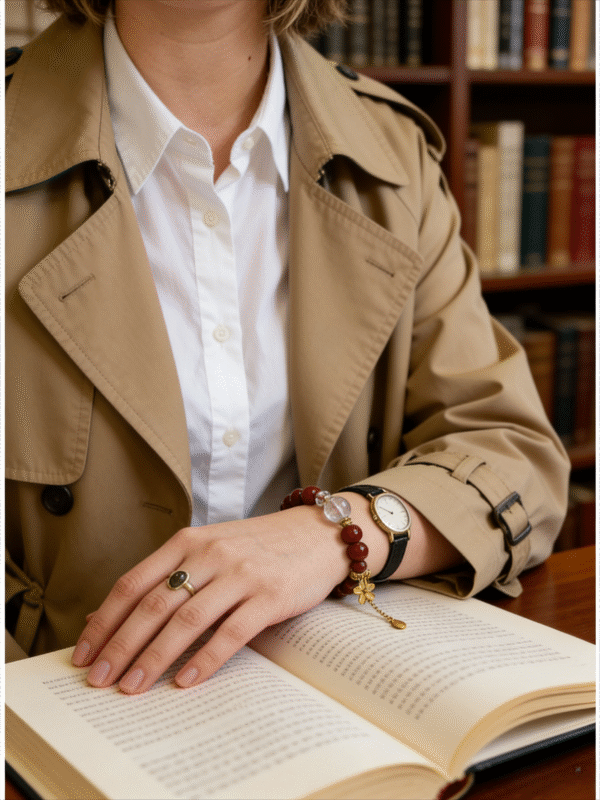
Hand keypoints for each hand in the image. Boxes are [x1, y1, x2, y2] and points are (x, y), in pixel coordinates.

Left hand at [71, 505, 348, 692]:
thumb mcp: (207, 550)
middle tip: (99, 680)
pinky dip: (205, 659)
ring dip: (154, 658)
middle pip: (153, 604)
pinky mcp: (270, 595)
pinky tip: (186, 681)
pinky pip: (230, 632)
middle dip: (121, 646)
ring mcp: (241, 574)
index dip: (104, 620)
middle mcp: (210, 554)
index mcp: (188, 541)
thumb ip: (163, 578)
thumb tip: (106, 618)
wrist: (317, 533)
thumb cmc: (258, 546)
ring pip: (186, 620)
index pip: (132, 582)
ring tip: (133, 687)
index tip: (84, 653)